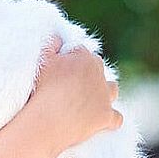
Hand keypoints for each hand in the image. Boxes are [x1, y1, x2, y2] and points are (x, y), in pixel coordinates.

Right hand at [29, 36, 122, 150]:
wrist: (47, 118)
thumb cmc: (42, 87)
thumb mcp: (42, 58)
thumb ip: (52, 42)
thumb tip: (60, 36)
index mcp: (84, 57)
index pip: (81, 53)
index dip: (72, 59)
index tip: (63, 68)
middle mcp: (99, 74)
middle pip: (98, 68)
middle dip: (89, 73)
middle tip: (74, 83)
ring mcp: (104, 96)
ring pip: (112, 89)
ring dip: (105, 91)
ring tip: (92, 98)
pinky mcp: (106, 116)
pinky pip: (117, 118)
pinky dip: (112, 119)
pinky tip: (105, 121)